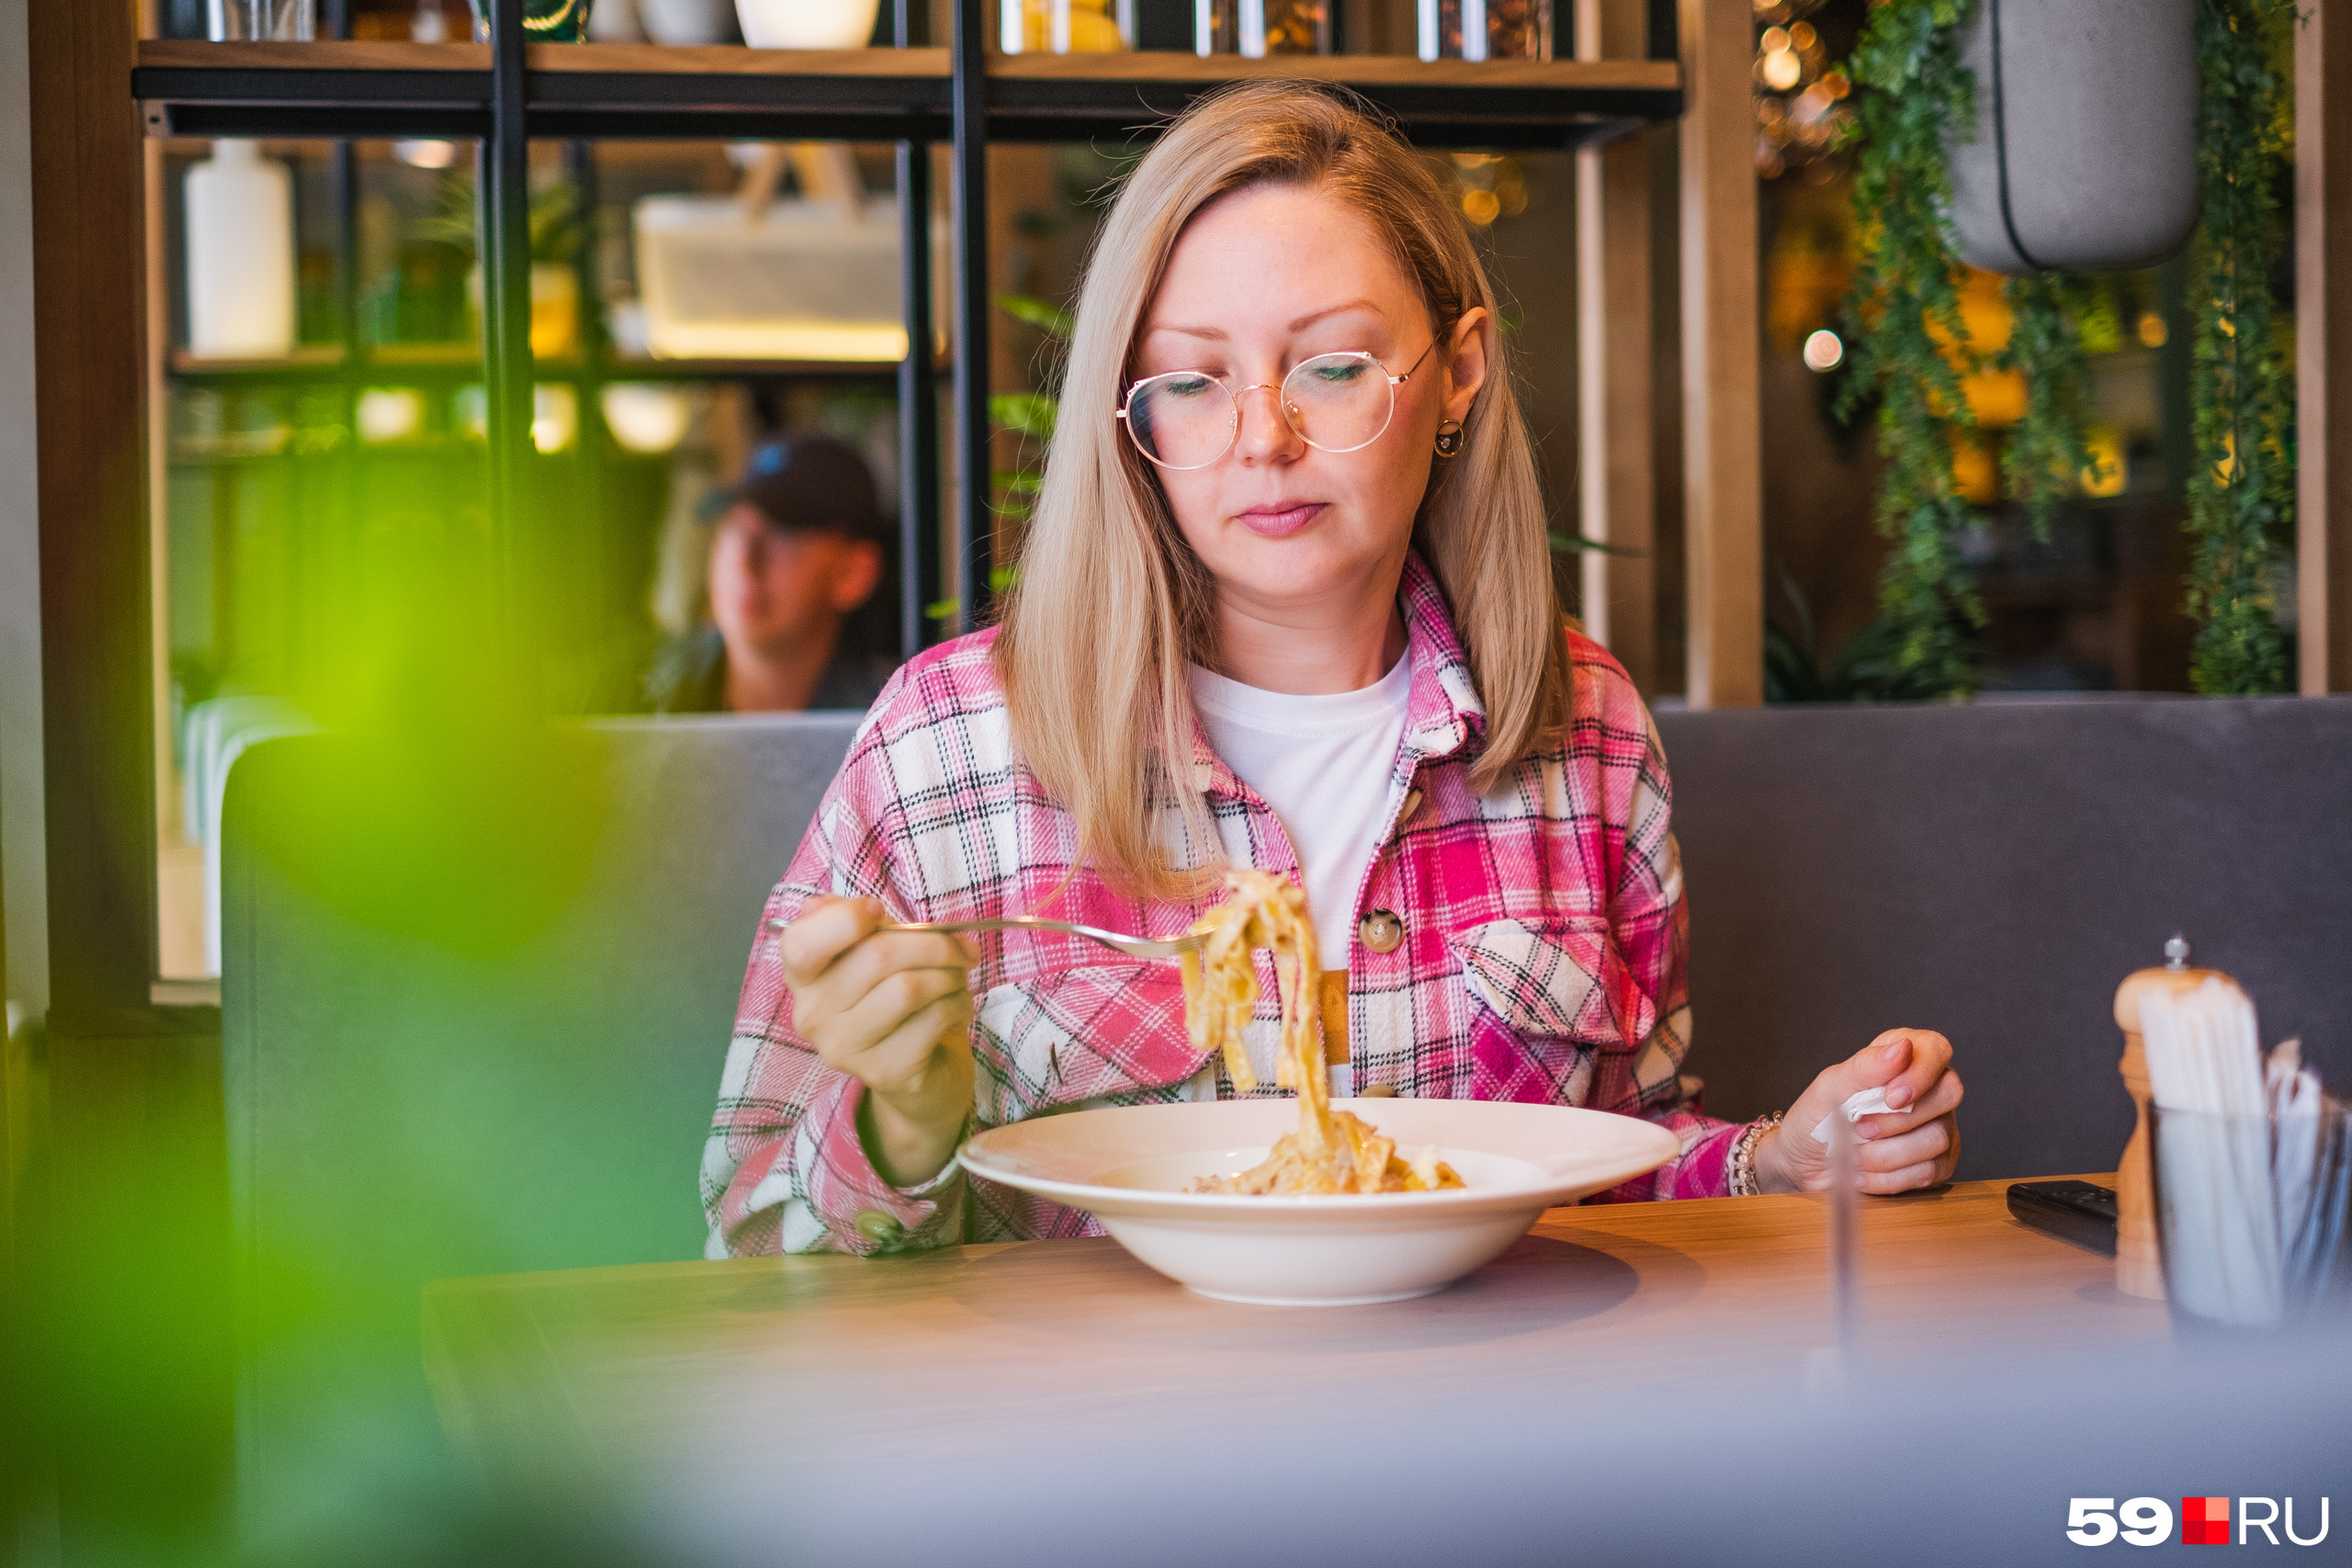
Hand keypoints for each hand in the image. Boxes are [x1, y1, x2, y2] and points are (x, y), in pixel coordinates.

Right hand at [781, 896, 978, 1187]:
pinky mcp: (884, 1071)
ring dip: (950, 975)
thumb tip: (866, 907)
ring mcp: (844, 1048)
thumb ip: (866, 925)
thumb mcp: (878, 953)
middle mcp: (812, 1015)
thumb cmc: (897, 998)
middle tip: (960, 949)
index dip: (843, 918)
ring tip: (958, 980)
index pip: (800, 943)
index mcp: (804, 978)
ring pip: (908, 987)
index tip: (878, 911)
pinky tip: (957, 1007)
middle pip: (876, 955)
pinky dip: (958, 1003)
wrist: (922, 1071)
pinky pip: (932, 1017)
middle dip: (933, 944)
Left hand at [1751, 1029, 1961, 1195]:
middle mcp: (1928, 1089)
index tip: (1890, 1098)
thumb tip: (1903, 1049)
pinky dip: (1889, 1177)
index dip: (1920, 1074)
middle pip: (1948, 1094)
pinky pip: (1930, 1171)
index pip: (1937, 1050)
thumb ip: (1866, 1066)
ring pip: (1938, 1137)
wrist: (1804, 1164)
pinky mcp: (1937, 1163)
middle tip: (1861, 1129)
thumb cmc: (1817, 1118)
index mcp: (1903, 1057)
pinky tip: (1864, 1174)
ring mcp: (1939, 1126)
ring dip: (1887, 1153)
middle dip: (1900, 1119)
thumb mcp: (1830, 1087)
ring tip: (1855, 1154)